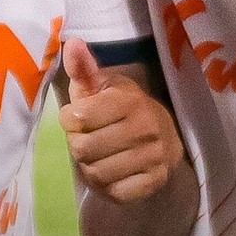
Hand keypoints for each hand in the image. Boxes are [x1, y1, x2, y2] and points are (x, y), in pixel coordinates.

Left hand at [59, 40, 184, 203]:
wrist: (164, 139)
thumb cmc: (121, 111)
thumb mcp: (102, 87)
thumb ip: (84, 68)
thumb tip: (73, 42)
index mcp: (129, 100)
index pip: (77, 117)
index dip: (70, 120)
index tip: (79, 118)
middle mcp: (146, 127)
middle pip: (83, 148)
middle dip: (79, 146)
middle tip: (89, 140)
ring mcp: (154, 156)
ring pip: (96, 173)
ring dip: (91, 168)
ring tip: (100, 157)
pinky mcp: (155, 181)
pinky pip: (115, 193)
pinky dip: (108, 187)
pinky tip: (114, 174)